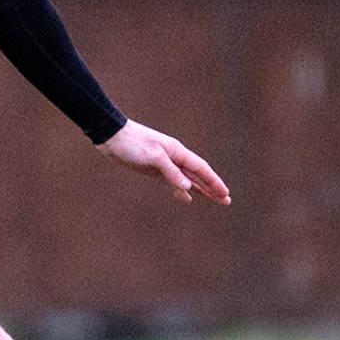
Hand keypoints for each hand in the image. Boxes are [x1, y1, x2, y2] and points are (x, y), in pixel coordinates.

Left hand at [96, 120, 230, 205]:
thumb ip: (171, 172)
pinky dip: (180, 191)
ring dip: (200, 190)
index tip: (225, 194)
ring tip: (213, 200)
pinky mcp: (154, 170)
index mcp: (178, 152)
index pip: (201, 169)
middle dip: (212, 188)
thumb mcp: (153, 157)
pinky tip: (187, 198)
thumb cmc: (133, 144)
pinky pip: (172, 183)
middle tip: (226, 201)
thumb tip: (188, 186)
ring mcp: (164, 165)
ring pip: (187, 180)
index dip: (214, 182)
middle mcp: (174, 158)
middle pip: (198, 176)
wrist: (112, 137)